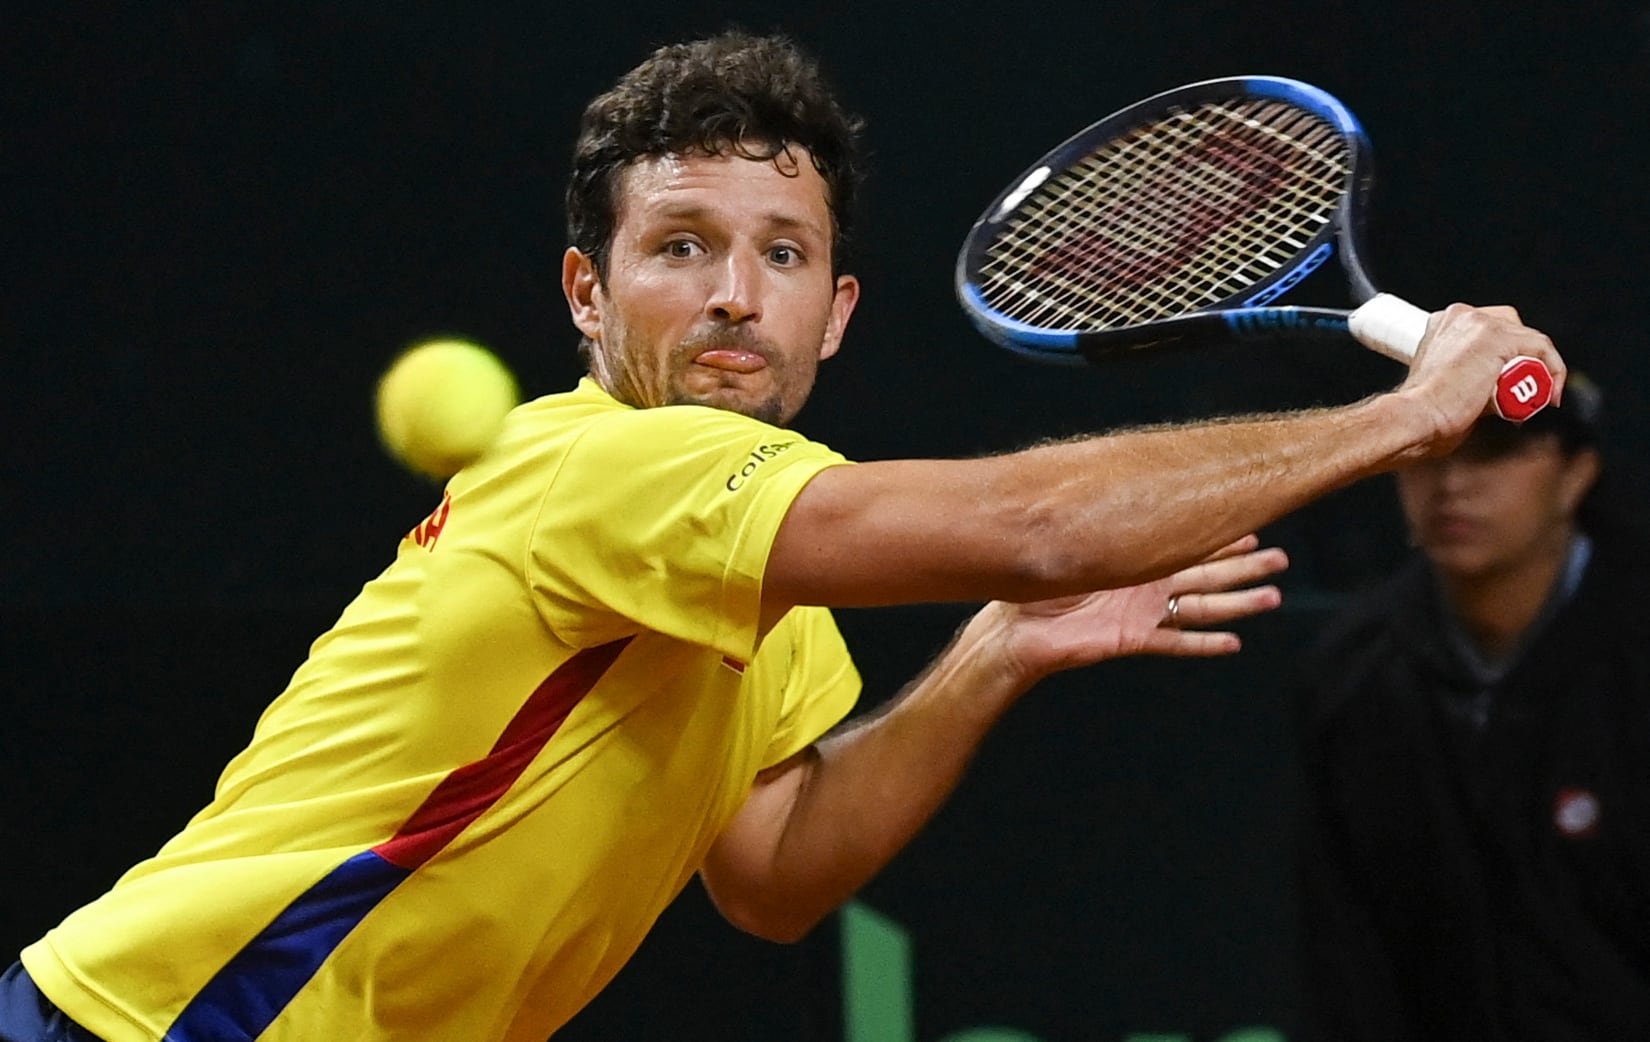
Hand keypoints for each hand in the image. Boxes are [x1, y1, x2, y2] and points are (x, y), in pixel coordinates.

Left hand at [972, 535, 1287, 684]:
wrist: (1014, 627)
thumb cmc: (1031, 576)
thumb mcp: (1066, 538)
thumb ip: (1090, 514)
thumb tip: (1093, 465)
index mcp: (1134, 554)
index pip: (1187, 542)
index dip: (1222, 536)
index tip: (1255, 524)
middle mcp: (1144, 582)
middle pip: (1207, 574)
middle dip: (1244, 568)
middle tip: (1281, 561)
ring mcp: (1142, 612)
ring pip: (1202, 607)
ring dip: (1237, 604)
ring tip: (1272, 598)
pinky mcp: (1133, 639)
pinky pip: (1176, 642)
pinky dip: (1204, 643)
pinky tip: (1234, 642)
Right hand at [1399, 303, 1566, 454]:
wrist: (1416, 419)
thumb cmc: (1423, 415)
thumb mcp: (1444, 387)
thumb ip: (1470, 379)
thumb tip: (1499, 393)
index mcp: (1443, 324)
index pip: (1491, 328)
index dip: (1506, 357)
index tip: (1509, 386)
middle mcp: (1461, 316)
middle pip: (1513, 327)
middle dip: (1524, 358)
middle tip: (1523, 392)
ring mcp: (1480, 324)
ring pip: (1529, 339)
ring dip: (1538, 369)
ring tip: (1534, 400)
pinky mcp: (1499, 338)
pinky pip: (1542, 347)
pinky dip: (1554, 370)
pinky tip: (1549, 395)